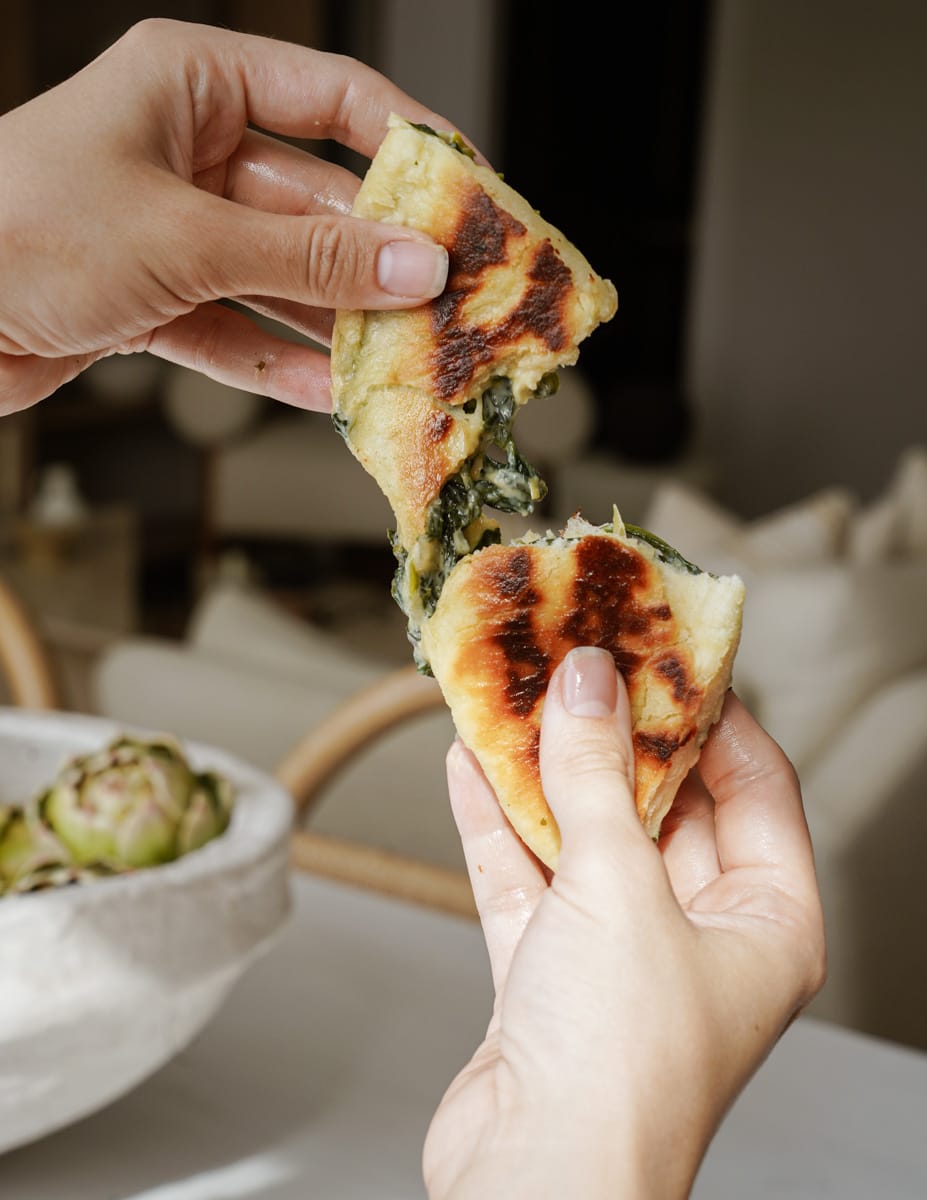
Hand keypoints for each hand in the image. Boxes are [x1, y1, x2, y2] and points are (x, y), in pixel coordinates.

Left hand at [0, 19, 451, 415]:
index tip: (472, 195)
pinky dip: (278, 363)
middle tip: (450, 303)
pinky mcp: (153, 300)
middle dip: (381, 260)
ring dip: (338, 324)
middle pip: (317, 204)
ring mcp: (173, 230)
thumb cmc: (21, 230)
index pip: (334, 99)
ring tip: (403, 360)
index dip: (411, 146)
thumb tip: (415, 265)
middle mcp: (189, 152)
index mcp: (194, 86)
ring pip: (283, 278)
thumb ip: (306, 261)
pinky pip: (237, 330)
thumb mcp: (184, 238)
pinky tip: (331, 393)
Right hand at [424, 647, 825, 1198]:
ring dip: (545, 770)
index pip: (753, 785)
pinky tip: (469, 762)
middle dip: (613, 734)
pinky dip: (498, 821)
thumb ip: (596, 777)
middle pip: (660, 805)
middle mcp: (699, 935)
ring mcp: (621, 953)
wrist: (531, 1183)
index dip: (710, 714)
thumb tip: (587, 684)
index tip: (662, 653)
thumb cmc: (619, 1066)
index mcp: (765, 920)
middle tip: (578, 662)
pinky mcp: (550, 972)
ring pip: (585, 836)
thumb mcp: (617, 889)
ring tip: (515, 694)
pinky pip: (528, 876)